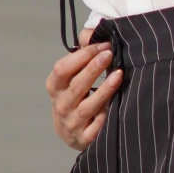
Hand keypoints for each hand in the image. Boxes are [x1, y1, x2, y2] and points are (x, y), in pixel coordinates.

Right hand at [46, 28, 122, 149]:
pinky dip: (106, 114)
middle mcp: (61, 105)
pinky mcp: (85, 138)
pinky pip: (97, 126)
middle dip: (93, 68)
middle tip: (110, 54)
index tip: (101, 45)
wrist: (70, 132)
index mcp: (55, 87)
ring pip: (88, 106)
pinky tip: (117, 101)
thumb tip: (92, 34)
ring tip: (119, 74)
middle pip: (76, 85)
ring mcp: (72, 123)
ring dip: (104, 89)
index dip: (81, 55)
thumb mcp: (71, 77)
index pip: (62, 69)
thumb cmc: (73, 97)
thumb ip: (81, 56)